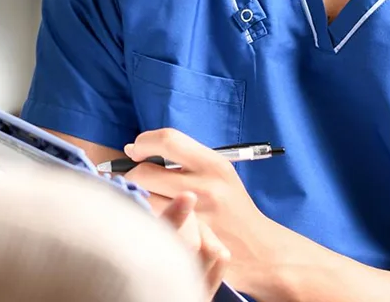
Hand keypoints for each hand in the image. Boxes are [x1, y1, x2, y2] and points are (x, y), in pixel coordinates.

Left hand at [126, 129, 285, 292]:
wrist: (259, 250)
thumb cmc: (232, 208)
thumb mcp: (219, 175)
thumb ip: (186, 160)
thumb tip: (138, 148)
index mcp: (214, 164)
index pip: (168, 140)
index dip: (144, 142)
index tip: (135, 150)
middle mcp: (205, 187)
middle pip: (146, 172)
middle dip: (131, 175)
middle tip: (133, 181)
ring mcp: (195, 217)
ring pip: (143, 200)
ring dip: (135, 199)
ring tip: (140, 201)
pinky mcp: (186, 242)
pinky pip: (151, 225)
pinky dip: (144, 221)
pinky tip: (149, 221)